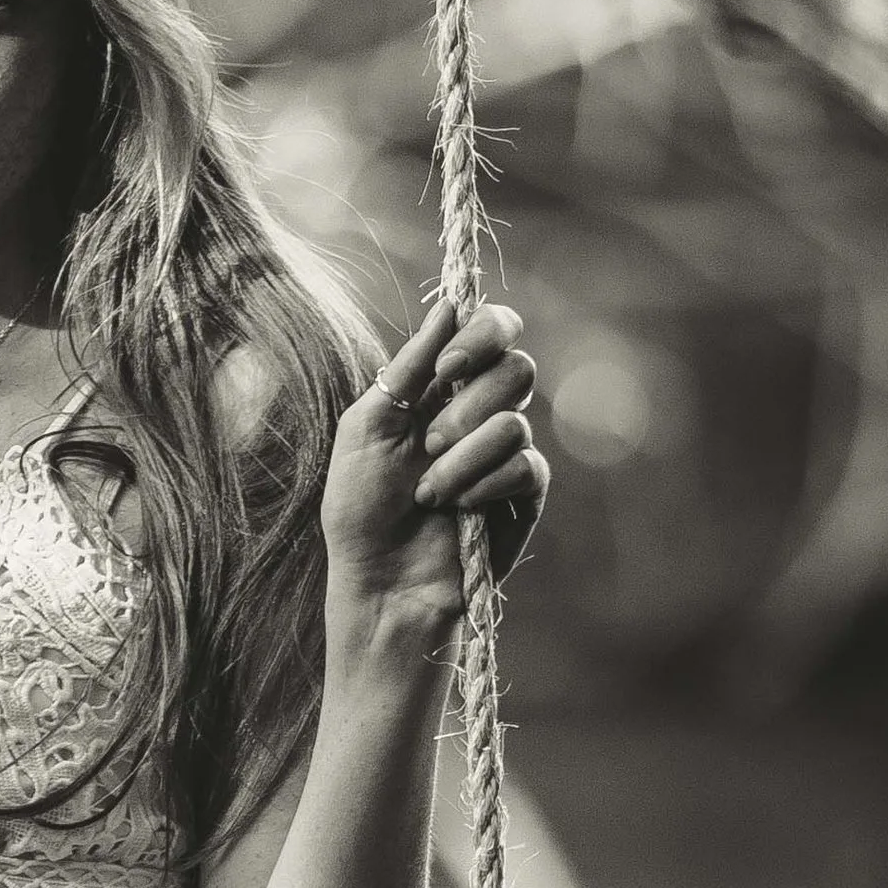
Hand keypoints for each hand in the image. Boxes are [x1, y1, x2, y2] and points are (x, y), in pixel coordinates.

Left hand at [319, 295, 549, 643]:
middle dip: (469, 406)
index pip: (493, 330)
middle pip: (518, 368)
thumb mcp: (369, 426)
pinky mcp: (524, 495)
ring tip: (430, 492)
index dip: (483, 334)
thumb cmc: (361, 507)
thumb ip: (409, 366)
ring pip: (517, 422)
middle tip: (430, 442)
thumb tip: (451, 304)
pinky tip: (457, 510)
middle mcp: (480, 412)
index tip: (448, 365)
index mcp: (441, 386)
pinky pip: (526, 467)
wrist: (380, 582)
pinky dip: (484, 486)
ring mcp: (505, 453)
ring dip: (465, 456)